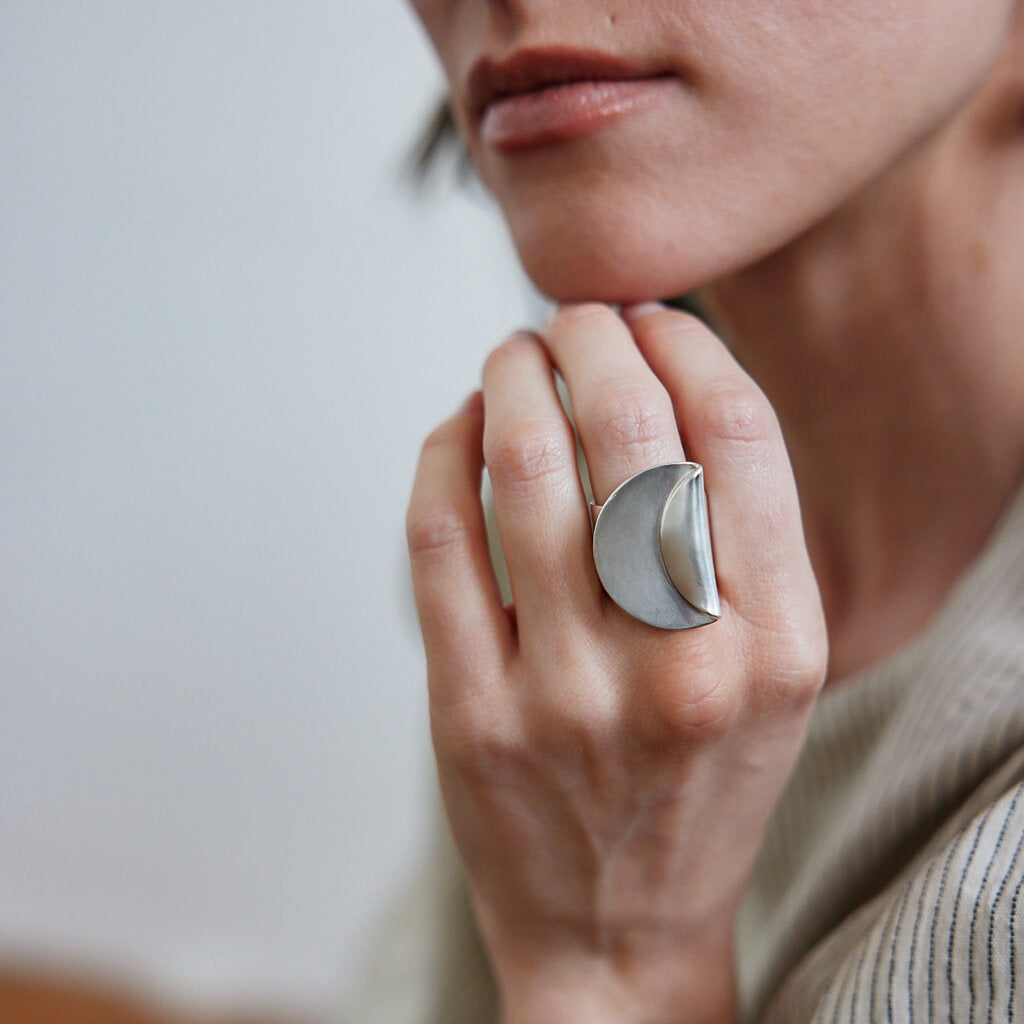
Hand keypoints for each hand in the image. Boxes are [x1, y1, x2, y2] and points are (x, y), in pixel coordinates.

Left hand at [406, 304, 827, 1023]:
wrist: (619, 933)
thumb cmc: (699, 781)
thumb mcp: (774, 674)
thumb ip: (740, 541)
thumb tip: (659, 381)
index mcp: (779, 643)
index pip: (738, 435)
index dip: (683, 345)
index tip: (648, 319)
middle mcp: (684, 665)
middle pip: (627, 433)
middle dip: (589, 341)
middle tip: (570, 320)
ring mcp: (568, 695)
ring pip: (521, 471)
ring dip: (508, 382)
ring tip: (511, 357)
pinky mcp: (471, 717)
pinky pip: (438, 541)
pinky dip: (439, 455)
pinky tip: (454, 428)